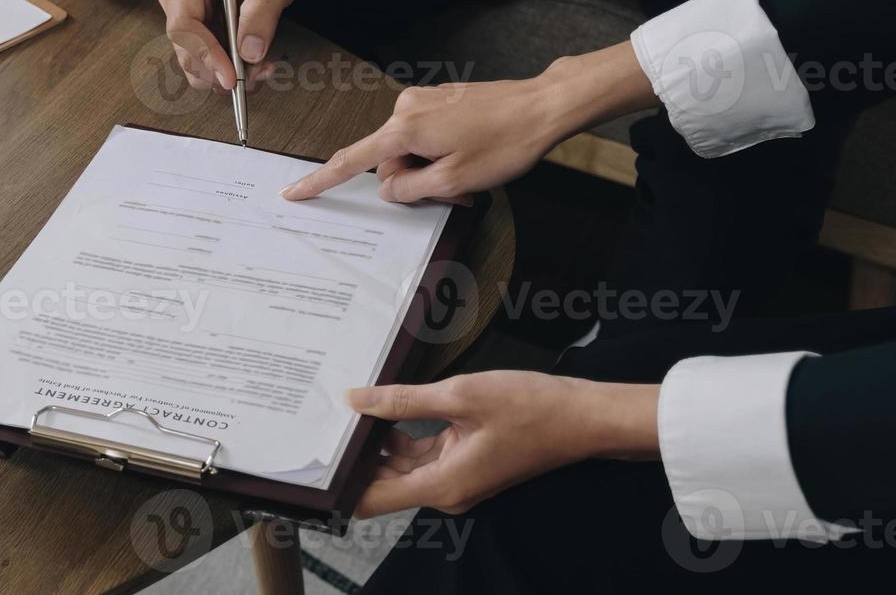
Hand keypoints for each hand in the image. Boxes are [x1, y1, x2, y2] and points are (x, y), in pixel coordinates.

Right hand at [158, 0, 311, 90]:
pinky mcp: (195, 35)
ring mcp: (183, 18)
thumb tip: (249, 53)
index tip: (230, 76)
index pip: (183, 25)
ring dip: (227, 75)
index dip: (204, 55)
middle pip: (185, 50)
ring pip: (194, 64)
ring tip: (260, 68)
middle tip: (255, 75)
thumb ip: (262, 13)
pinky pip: (206, 64)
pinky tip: (254, 65)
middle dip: (219, 70)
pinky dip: (230, 72)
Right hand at [281, 45, 655, 204]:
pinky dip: (439, 152)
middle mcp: (406, 108)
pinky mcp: (440, 98)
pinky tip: (469, 154)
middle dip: (410, 180)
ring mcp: (423, 99)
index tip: (295, 192)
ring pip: (409, 149)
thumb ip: (411, 190)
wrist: (542, 107)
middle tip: (452, 192)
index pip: (350, 161)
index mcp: (404, 129)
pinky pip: (425, 134)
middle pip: (387, 159)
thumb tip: (390, 189)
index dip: (321, 181)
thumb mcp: (455, 182)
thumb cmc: (504, 143)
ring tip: (468, 172)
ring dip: (429, 167)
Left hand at [346, 372, 659, 517]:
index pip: (372, 498)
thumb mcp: (460, 396)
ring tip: (346, 407)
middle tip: (321, 421)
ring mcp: (455, 476)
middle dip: (354, 455)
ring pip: (400, 465)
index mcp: (441, 484)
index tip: (313, 459)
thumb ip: (404, 401)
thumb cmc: (531, 408)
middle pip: (383, 481)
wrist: (582, 417)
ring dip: (376, 441)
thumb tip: (357, 401)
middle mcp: (445, 489)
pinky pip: (421, 453)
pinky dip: (400, 434)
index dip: (341, 482)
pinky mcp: (464, 461)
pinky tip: (383, 407)